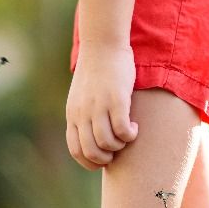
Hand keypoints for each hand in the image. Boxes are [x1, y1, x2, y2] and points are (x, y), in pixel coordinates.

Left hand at [65, 44, 138, 169]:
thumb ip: (84, 115)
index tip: (104, 158)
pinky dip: (130, 134)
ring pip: (108, 143)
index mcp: (73, 114)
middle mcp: (82, 113)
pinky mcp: (116, 99)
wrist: (102, 45)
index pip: (76, 151)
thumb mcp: (82, 96)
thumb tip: (93, 136)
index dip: (90, 162)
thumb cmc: (96, 71)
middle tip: (118, 148)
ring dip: (121, 145)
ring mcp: (98, 107)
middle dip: (107, 157)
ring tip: (127, 133)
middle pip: (92, 152)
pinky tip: (135, 126)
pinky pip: (123, 130)